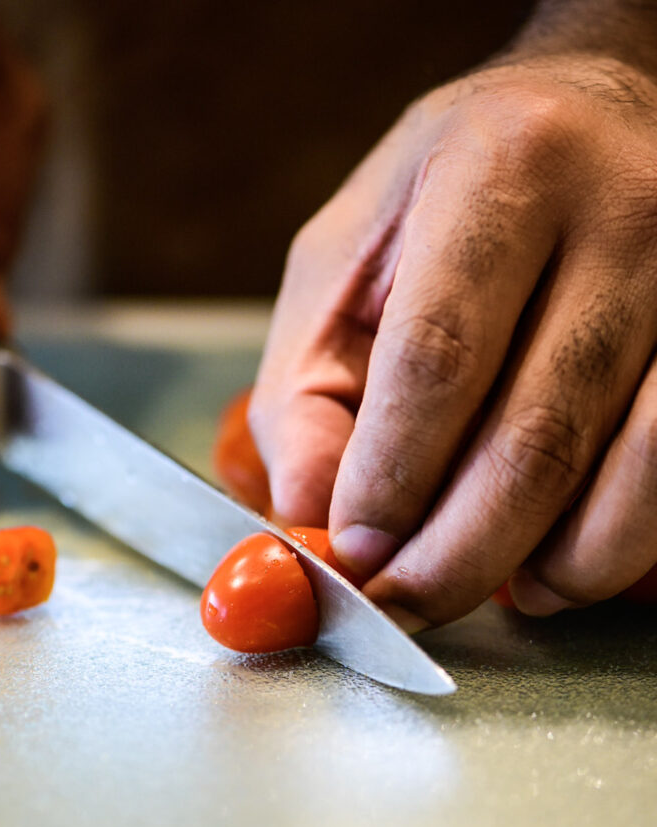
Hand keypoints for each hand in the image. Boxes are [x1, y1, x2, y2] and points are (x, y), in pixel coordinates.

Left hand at [251, 50, 656, 627]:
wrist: (599, 118)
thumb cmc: (452, 195)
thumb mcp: (345, 260)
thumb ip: (307, 391)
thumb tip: (311, 520)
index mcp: (500, 173)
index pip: (440, 352)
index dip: (393, 473)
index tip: (354, 551)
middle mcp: (619, 217)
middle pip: (538, 432)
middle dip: (458, 552)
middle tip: (403, 603)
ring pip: (632, 466)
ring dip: (547, 564)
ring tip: (480, 591)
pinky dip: (613, 546)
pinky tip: (555, 567)